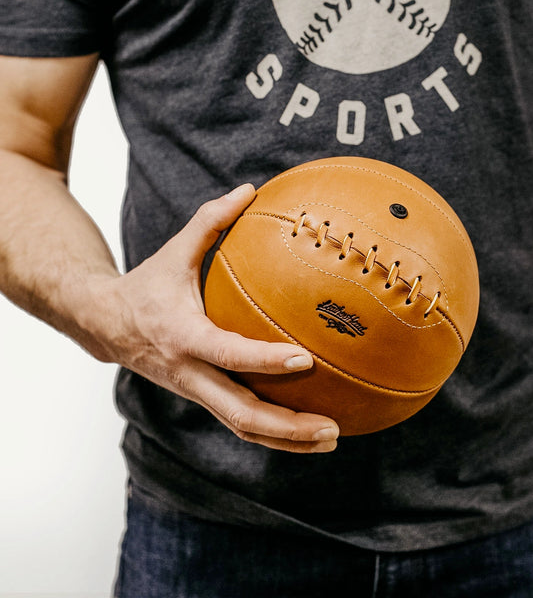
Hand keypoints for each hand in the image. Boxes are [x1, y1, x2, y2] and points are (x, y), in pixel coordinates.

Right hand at [91, 183, 339, 452]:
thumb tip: (250, 189)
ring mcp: (195, 391)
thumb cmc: (146, 286)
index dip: (264, 360)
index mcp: (183, 336)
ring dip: (286, 438)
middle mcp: (190, 372)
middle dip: (287, 426)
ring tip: (332, 437)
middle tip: (332, 426)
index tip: (304, 359)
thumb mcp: (174, 251)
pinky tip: (307, 427)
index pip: (227, 354)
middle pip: (240, 413)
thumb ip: (210, 220)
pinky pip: (239, 421)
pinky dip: (273, 431)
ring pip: (242, 427)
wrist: (105, 325)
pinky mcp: (201, 398)